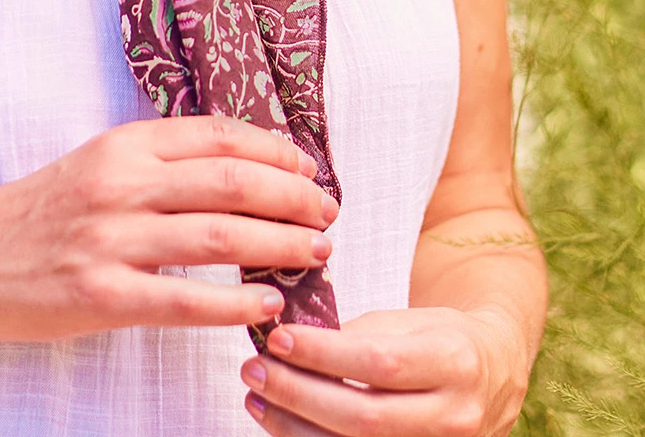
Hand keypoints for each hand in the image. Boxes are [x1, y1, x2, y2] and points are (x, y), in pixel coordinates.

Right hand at [0, 117, 336, 342]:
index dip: (275, 151)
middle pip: (232, 182)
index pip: (218, 135)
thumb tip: (237, 169)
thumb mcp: (96, 165)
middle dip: (294, 198)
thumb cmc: (38, 214)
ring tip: (317, 255)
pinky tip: (268, 307)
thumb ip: (155, 163)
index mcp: (123, 145)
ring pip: (221, 237)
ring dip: (280, 246)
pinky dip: (236, 304)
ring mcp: (111, 240)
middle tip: (329, 214)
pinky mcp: (102, 296)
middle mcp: (121, 183)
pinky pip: (186, 301)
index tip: (310, 169)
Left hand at [240, 306, 531, 436]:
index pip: (379, 363)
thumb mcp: (409, 322)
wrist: (494, 374)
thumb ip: (357, 335)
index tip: (278, 338)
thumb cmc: (441, 339)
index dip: (324, 355)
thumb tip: (292, 340)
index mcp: (452, 362)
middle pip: (364, 417)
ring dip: (296, 427)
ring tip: (257, 398)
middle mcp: (452, 415)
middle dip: (299, 394)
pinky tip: (283, 424)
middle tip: (254, 369)